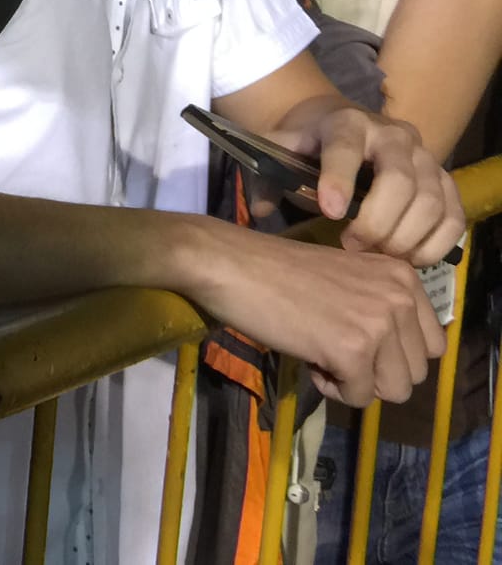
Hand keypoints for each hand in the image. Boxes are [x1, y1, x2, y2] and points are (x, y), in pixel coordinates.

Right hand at [187, 224, 444, 405]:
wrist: (231, 265)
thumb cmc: (278, 270)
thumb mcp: (350, 279)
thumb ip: (380, 307)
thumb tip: (395, 360)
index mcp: (404, 277)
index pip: (432, 345)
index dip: (392, 353)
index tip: (352, 337)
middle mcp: (401, 298)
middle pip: (415, 372)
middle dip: (375, 372)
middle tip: (332, 348)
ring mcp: (379, 325)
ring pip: (395, 390)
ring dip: (357, 383)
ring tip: (322, 355)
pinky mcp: (352, 350)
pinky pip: (358, 398)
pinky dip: (332, 389)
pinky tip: (308, 360)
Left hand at [276, 105, 463, 263]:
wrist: (341, 125)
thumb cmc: (308, 145)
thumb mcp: (281, 149)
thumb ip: (268, 175)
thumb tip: (261, 209)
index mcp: (346, 122)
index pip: (345, 148)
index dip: (338, 179)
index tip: (330, 212)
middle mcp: (392, 134)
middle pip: (399, 180)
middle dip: (377, 221)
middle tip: (352, 247)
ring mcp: (425, 157)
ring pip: (432, 201)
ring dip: (406, 238)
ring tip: (378, 257)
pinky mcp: (446, 181)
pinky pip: (454, 216)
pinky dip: (436, 243)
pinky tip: (410, 259)